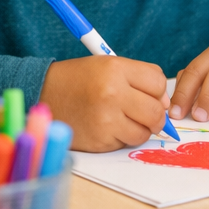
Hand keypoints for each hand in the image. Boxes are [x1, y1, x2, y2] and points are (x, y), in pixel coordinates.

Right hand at [40, 55, 170, 151]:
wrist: (43, 94)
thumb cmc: (79, 79)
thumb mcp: (106, 66)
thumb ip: (138, 80)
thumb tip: (165, 106)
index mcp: (114, 69)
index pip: (158, 82)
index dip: (156, 91)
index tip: (148, 94)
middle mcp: (111, 93)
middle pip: (156, 111)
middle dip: (155, 115)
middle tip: (142, 113)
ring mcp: (105, 119)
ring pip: (145, 132)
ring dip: (139, 128)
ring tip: (121, 118)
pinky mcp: (100, 140)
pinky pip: (126, 143)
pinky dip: (122, 138)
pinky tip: (106, 126)